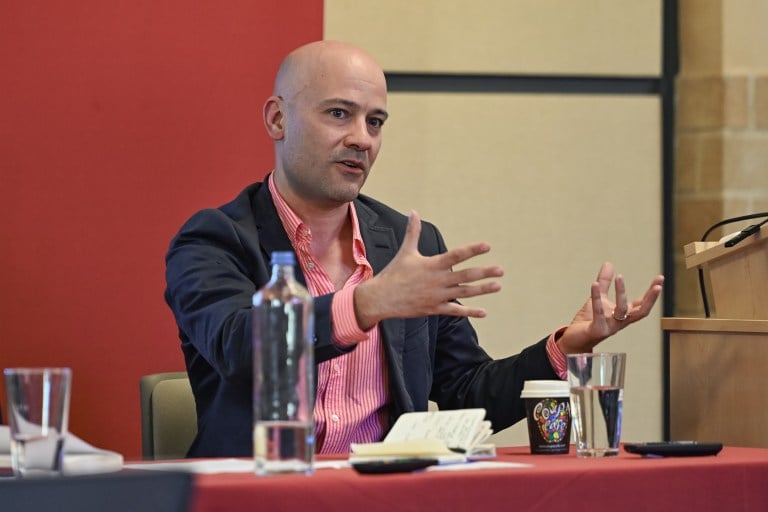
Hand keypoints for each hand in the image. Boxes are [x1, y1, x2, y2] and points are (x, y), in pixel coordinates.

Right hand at [354, 211, 503, 329]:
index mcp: (432, 265)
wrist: (381, 298)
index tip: (487, 246)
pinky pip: (455, 311)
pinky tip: (483, 312)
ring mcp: (437, 296)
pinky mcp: (434, 308)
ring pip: (464, 293)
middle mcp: (437, 280)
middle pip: (465, 276)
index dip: (472, 250)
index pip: (456, 255)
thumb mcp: (405, 251)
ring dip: (482, 290)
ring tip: (498, 286)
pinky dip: (469, 312)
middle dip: (484, 272)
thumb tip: (413, 212)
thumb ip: (413, 232)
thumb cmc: (394, 273)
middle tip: (501, 270)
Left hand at [557, 262, 663, 353]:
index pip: (642, 304)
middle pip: (641, 312)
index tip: (660, 278)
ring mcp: (610, 327)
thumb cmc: (589, 321)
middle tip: (658, 285)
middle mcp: (620, 322)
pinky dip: (597, 298)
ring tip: (619, 277)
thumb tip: (609, 263)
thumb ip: (604, 283)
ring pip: (621, 311)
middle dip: (651, 299)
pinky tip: (594, 285)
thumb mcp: (599, 298)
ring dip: (621, 293)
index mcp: (623, 315)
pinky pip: (599, 313)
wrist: (574, 340)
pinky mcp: (597, 330)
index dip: (652, 293)